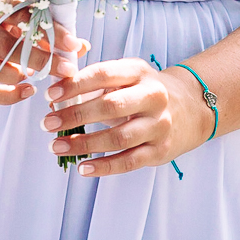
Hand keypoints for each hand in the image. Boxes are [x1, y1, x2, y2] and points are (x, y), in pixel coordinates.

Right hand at [0, 3, 86, 103]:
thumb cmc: (8, 19)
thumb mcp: (28, 15)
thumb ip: (53, 30)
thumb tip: (81, 46)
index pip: (21, 13)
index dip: (48, 29)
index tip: (72, 44)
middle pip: (4, 44)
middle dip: (38, 60)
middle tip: (65, 69)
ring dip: (12, 75)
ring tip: (34, 80)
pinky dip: (4, 95)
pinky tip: (26, 91)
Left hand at [42, 57, 210, 175]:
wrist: (192, 108)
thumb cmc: (145, 90)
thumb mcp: (126, 74)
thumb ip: (94, 81)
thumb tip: (55, 96)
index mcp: (139, 72)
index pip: (103, 74)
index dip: (74, 85)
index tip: (50, 95)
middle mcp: (153, 97)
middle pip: (110, 107)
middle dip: (75, 115)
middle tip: (47, 123)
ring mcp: (159, 125)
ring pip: (119, 137)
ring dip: (84, 144)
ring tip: (57, 146)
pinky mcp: (161, 151)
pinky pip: (130, 161)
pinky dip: (105, 166)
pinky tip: (83, 168)